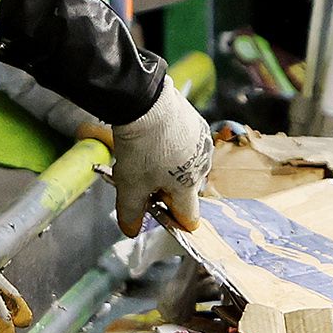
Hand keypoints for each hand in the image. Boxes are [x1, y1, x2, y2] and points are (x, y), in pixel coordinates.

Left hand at [110, 82, 211, 235]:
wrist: (146, 102)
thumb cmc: (141, 146)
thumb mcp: (129, 184)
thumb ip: (131, 212)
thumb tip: (131, 231)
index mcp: (189, 188)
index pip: (189, 217)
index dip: (172, 219)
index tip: (156, 211)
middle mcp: (202, 168)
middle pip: (185, 190)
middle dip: (165, 189)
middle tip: (140, 177)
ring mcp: (203, 145)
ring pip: (186, 166)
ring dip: (169, 167)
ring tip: (146, 154)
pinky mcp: (199, 125)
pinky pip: (188, 145)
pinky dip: (174, 146)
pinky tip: (156, 138)